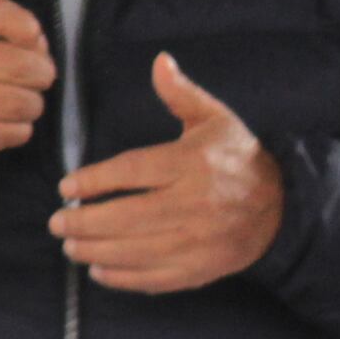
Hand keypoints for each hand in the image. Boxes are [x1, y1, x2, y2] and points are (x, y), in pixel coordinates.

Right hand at [0, 0, 53, 166]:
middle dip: (42, 75)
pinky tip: (4, 123)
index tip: (32, 47)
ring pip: (23, 104)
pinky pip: (14, 133)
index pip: (5, 18)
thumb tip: (37, 39)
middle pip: (24, 67)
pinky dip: (19, 129)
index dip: (33, 36)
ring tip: (18, 102)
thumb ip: (2, 17)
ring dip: (31, 104)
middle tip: (35, 80)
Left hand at [49, 54, 285, 294]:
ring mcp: (197, 240)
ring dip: (95, 251)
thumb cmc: (238, 159)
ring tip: (71, 246)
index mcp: (191, 163)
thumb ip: (180, 94)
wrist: (281, 207)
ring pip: (135, 251)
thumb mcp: (214, 119)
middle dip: (84, 222)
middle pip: (126, 216)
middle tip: (57, 222)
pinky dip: (122, 278)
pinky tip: (99, 270)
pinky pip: (154, 278)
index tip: (67, 186)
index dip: (94, 180)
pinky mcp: (200, 269)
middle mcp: (194, 203)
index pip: (132, 171)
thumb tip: (159, 61)